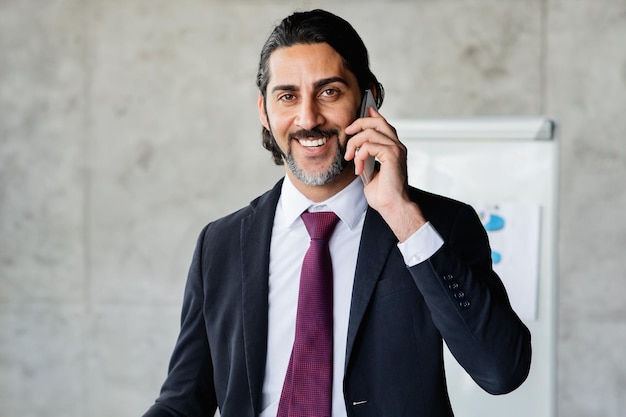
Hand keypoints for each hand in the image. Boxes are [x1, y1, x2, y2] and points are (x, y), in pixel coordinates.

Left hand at [344, 107, 426, 241]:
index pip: (383, 124)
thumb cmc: (383, 194)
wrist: (392, 207)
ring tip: (350, 158)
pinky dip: (360, 156)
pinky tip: (359, 169)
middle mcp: (397, 146)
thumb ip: (367, 157)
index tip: (358, 115)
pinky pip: (369, 146)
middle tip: (347, 133)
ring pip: (370, 133)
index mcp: (394, 148)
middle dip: (359, 123)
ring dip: (354, 144)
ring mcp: (396, 149)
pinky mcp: (392, 155)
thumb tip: (357, 149)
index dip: (371, 116)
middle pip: (377, 122)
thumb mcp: (370, 171)